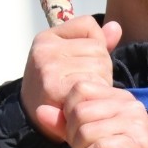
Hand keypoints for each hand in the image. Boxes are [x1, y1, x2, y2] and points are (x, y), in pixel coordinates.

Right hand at [21, 16, 119, 139]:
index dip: (95, 44)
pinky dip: (96, 94)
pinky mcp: (55, 87)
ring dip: (100, 82)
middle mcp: (46, 49)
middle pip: (98, 48)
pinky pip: (94, 82)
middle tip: (83, 85)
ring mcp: (49, 67)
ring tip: (83, 94)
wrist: (32, 123)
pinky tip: (84, 102)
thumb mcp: (69, 60)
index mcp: (47, 38)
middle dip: (100, 68)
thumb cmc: (54, 89)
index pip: (88, 25)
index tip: (82, 63)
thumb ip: (94, 42)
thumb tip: (116, 27)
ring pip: (100, 65)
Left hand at [60, 80, 147, 147]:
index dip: (68, 110)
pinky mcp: (136, 144)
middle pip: (80, 111)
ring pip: (87, 131)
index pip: (80, 88)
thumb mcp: (94, 134)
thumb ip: (67, 123)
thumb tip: (41, 111)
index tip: (74, 130)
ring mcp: (134, 123)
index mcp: (119, 97)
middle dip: (72, 136)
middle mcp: (128, 105)